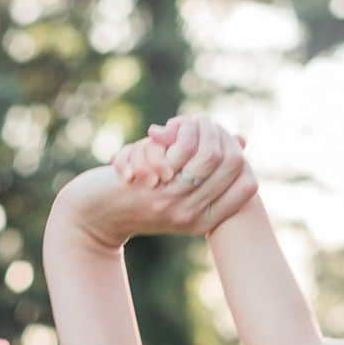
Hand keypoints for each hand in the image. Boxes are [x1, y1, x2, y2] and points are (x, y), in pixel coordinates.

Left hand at [111, 115, 256, 236]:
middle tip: (200, 123)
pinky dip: (174, 135)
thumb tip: (242, 140)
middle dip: (218, 134)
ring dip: (197, 129)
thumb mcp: (178, 189)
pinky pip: (179, 151)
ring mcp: (174, 204)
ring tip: (182, 124)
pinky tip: (160, 133)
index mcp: (207, 220)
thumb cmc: (139, 197)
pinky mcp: (151, 190)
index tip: (219, 141)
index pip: (249, 184)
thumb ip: (208, 170)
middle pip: (232, 162)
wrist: (94, 216)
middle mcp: (195, 215)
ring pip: (209, 153)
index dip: (239, 157)